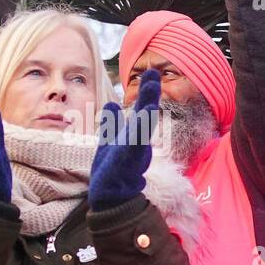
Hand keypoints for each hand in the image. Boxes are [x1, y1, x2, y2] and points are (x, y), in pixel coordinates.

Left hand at [89, 70, 159, 211]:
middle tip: (154, 73)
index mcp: (132, 132)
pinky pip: (135, 140)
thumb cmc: (112, 168)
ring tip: (152, 88)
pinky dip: (140, 127)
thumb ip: (113, 121)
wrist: (111, 193)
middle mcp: (136, 138)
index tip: (151, 72)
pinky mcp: (129, 158)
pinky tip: (145, 114)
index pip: (142, 107)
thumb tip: (112, 102)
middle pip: (145, 112)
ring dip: (147, 107)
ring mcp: (134, 148)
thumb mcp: (110, 138)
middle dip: (149, 93)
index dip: (147, 90)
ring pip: (143, 124)